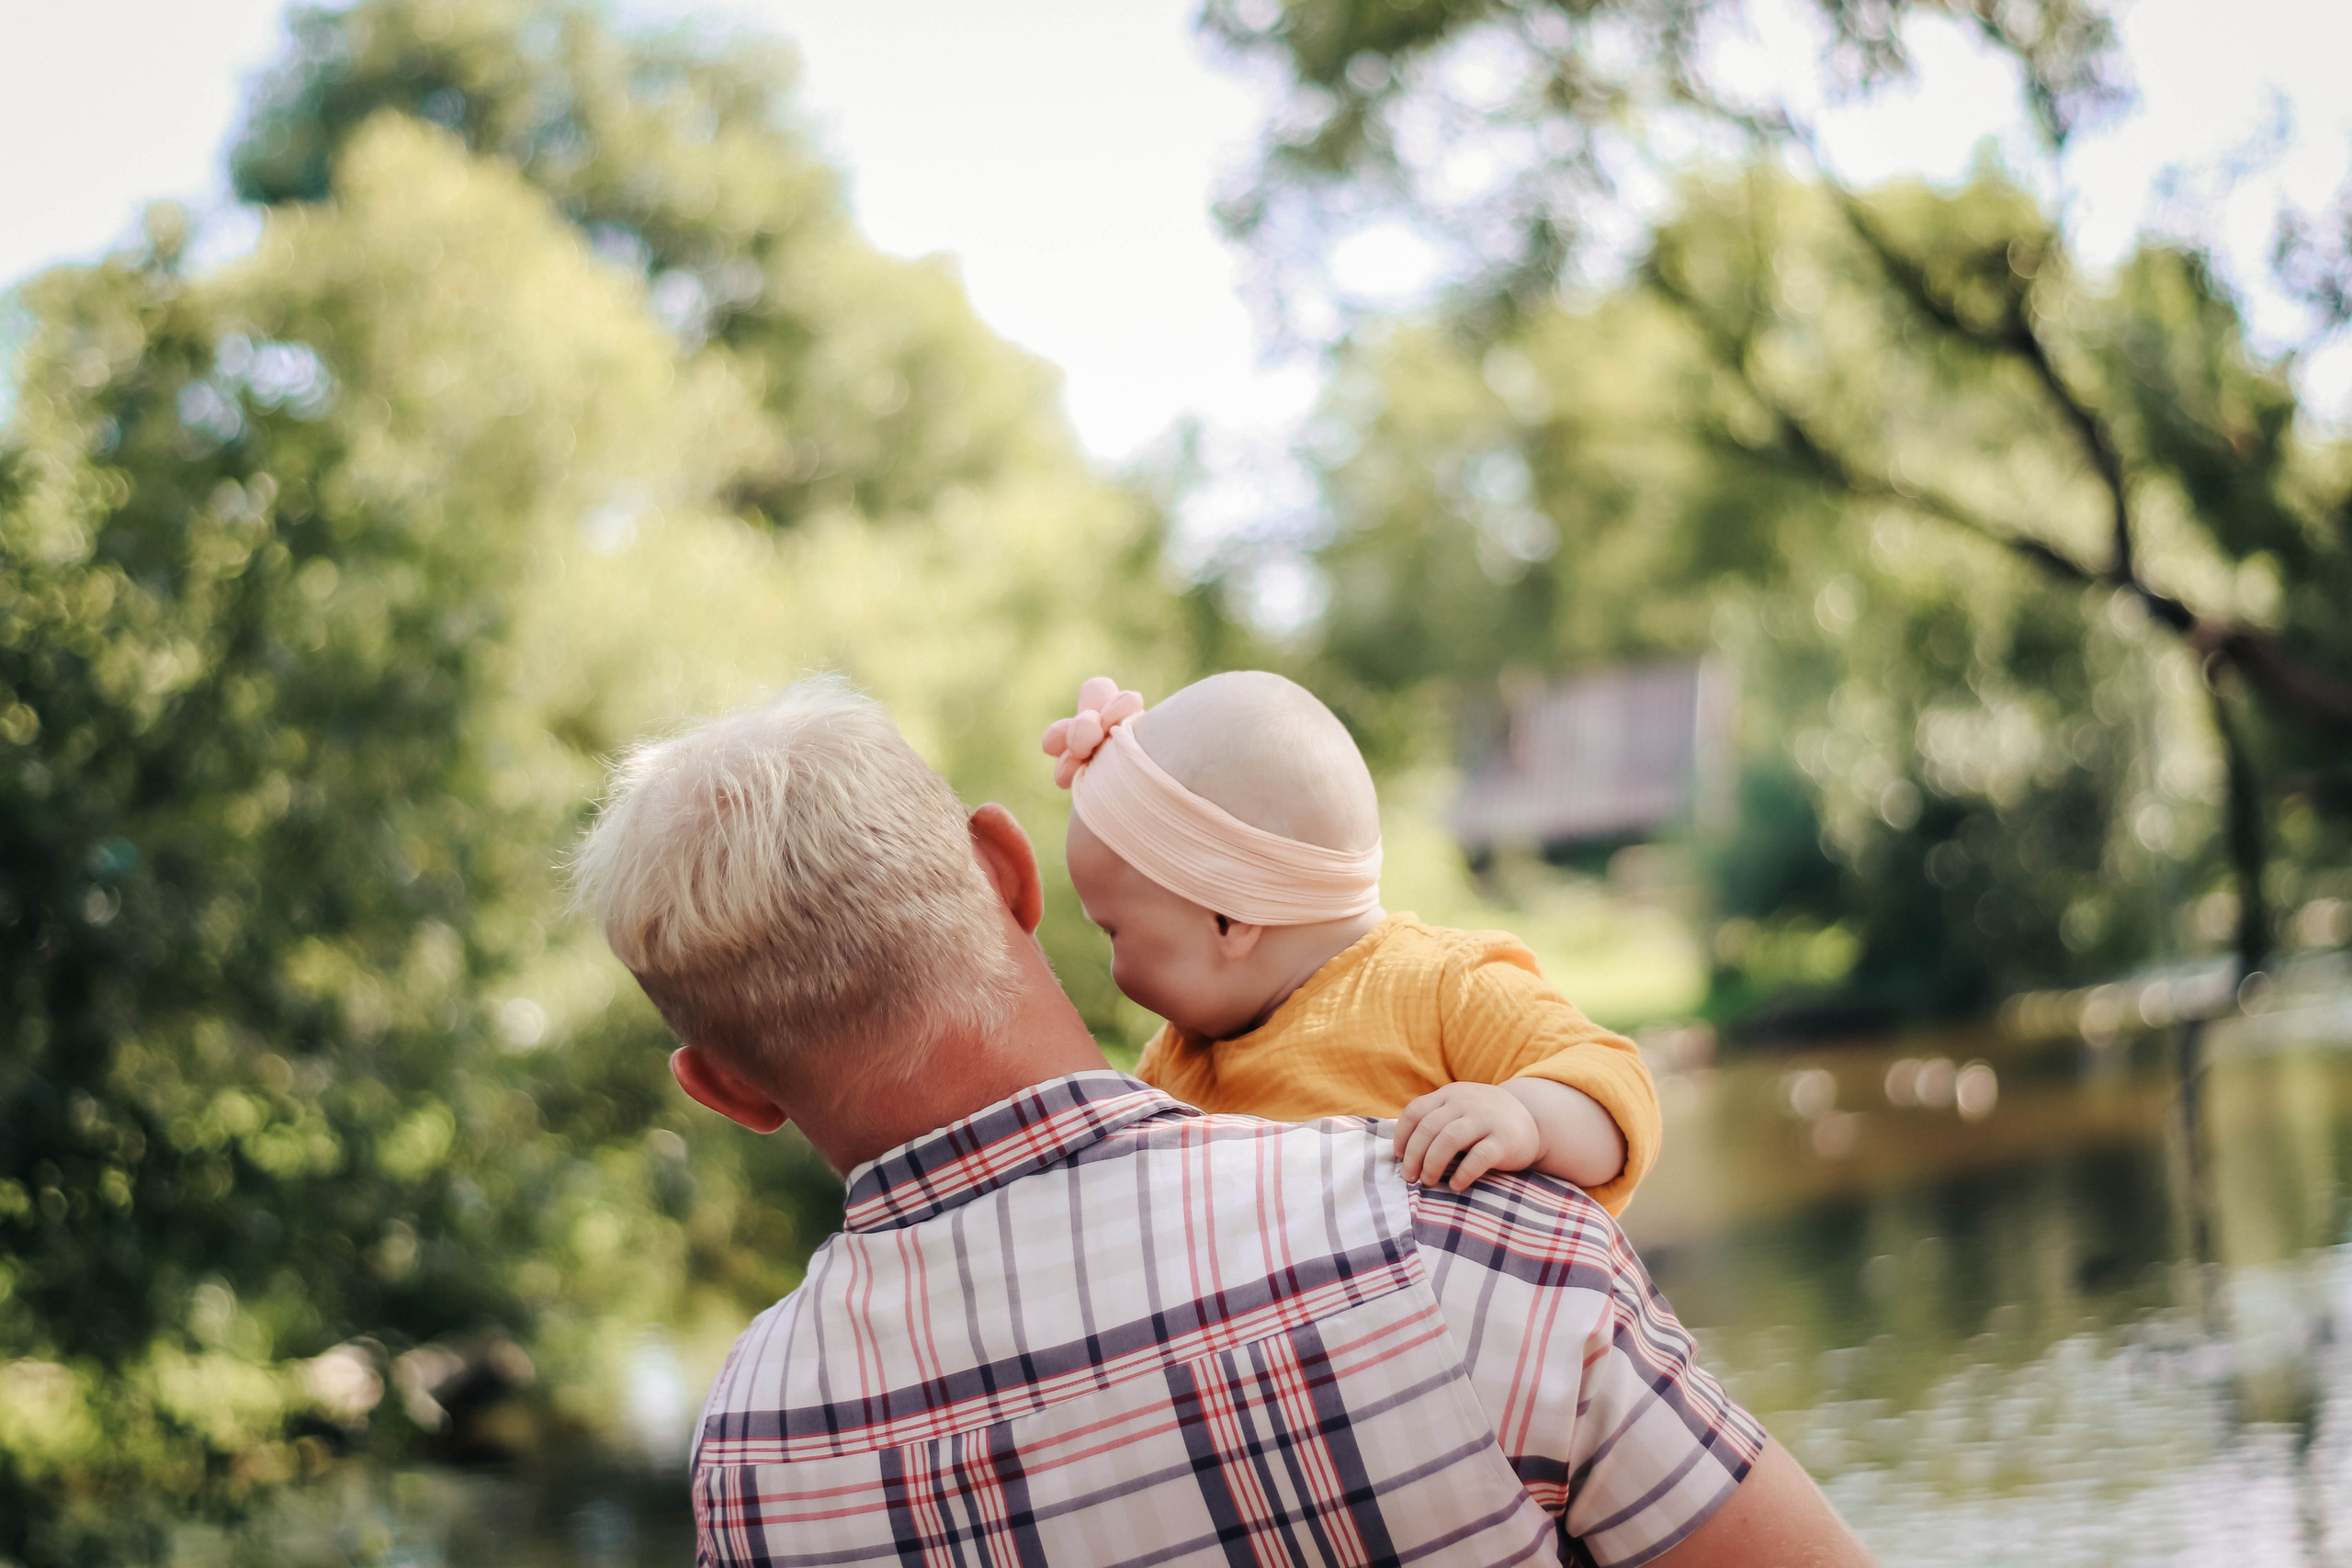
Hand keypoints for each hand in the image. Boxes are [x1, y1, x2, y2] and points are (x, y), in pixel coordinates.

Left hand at [1393, 1082, 1541, 1191]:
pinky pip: (1478, 1158)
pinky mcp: (1504, 1141)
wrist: (1533, 1121)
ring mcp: (1486, 1120)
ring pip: (1449, 1140)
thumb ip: (1435, 1119)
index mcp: (1450, 1094)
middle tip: (1409, 1177)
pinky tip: (1455, 1185)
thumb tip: (1400, 1149)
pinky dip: (1462, 1174)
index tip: (1399, 1157)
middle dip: (1414, 1156)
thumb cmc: (1484, 1121)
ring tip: (1427, 1181)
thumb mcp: (1460, 1109)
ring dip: (1432, 1164)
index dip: (1402, 1136)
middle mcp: (1466, 1102)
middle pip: (1428, 1128)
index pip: (1415, 1111)